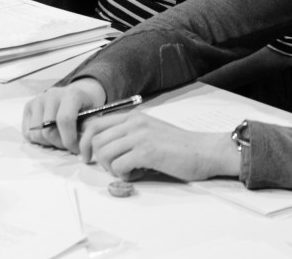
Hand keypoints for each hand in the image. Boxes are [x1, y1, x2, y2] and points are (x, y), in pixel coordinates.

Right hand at [21, 78, 105, 152]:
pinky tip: (50, 135)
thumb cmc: (87, 106)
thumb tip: (82, 148)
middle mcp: (52, 94)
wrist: (80, 92)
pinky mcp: (29, 106)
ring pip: (36, 134)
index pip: (64, 120)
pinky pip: (27, 133)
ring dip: (48, 143)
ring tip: (60, 139)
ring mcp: (38, 99)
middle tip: (69, 146)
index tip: (77, 149)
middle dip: (59, 144)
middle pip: (48, 130)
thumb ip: (88, 131)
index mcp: (71, 94)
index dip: (70, 140)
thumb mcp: (95, 116)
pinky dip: (38, 140)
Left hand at [78, 110, 239, 181]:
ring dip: (111, 167)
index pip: (95, 122)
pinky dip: (124, 174)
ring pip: (104, 152)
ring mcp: (140, 136)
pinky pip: (119, 165)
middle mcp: (134, 122)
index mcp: (133, 117)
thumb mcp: (151, 132)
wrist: (206, 150)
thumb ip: (130, 135)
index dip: (85, 140)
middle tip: (108, 169)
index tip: (87, 155)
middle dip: (96, 157)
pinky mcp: (147, 152)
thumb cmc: (181, 146)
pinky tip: (138, 174)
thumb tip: (107, 149)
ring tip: (127, 171)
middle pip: (95, 138)